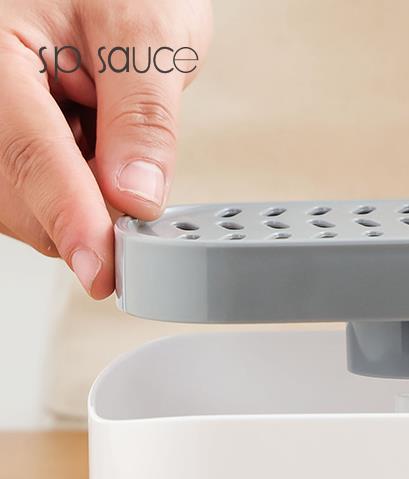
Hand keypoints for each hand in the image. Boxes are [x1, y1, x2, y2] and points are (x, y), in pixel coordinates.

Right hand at [0, 0, 211, 297]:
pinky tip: (92, 153)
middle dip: (84, 212)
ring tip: (106, 136)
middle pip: (19, 195)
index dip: (72, 219)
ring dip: (79, 202)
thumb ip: (142, 116)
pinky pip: (30, 193)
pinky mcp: (4, 142)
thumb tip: (135, 198)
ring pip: (23, 205)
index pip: (30, 152)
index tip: (103, 271)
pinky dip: (73, 194)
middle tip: (138, 187)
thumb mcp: (146, 28)